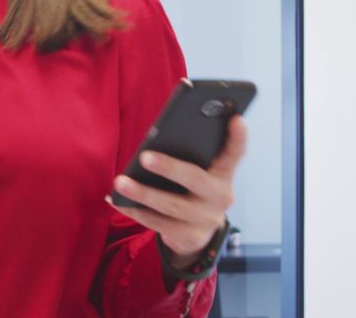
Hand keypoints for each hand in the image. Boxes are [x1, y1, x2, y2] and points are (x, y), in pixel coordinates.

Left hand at [105, 115, 246, 268]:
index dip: (238, 137)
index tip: (236, 118)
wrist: (198, 232)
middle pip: (195, 179)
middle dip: (169, 168)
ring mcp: (206, 219)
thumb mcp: (199, 173)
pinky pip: (157, 223)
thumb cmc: (192, 190)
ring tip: (120, 182)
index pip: (235, 153)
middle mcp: (220, 197)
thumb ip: (190, 156)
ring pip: (171, 205)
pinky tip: (117, 201)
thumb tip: (156, 139)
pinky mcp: (189, 237)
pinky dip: (134, 210)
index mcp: (224, 174)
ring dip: (142, 193)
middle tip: (145, 156)